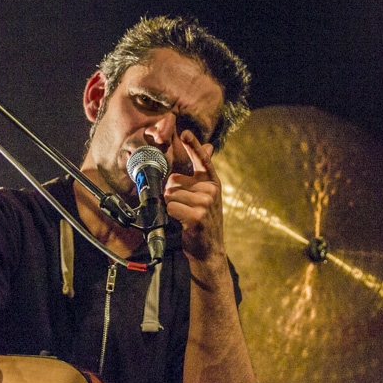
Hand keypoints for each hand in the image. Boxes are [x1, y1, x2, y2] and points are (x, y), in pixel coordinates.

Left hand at [164, 130, 225, 262]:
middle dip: (171, 193)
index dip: (193, 145)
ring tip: (183, 216)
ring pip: (170, 194)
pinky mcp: (197, 215)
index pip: (202, 159)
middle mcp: (211, 190)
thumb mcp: (206, 196)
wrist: (209, 249)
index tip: (185, 132)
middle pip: (174, 180)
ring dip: (171, 206)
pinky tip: (182, 222)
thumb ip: (202, 173)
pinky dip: (171, 214)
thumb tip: (208, 147)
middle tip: (183, 208)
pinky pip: (171, 206)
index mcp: (212, 183)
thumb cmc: (203, 222)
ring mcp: (205, 203)